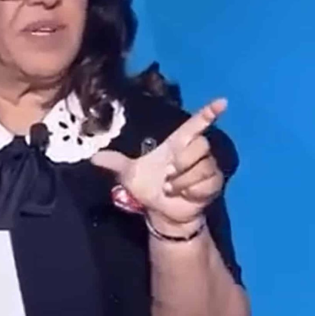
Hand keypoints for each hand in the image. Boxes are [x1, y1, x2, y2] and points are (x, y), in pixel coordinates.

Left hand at [92, 98, 226, 229]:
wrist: (161, 213)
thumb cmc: (148, 188)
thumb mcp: (128, 175)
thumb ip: (114, 162)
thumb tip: (92, 156)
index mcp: (178, 143)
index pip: (197, 123)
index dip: (209, 112)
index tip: (222, 102)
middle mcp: (194, 152)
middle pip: (201, 144)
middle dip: (183, 161)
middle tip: (168, 175)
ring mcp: (207, 168)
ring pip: (202, 165)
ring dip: (183, 180)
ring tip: (172, 188)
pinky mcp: (213, 183)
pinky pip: (207, 181)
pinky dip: (191, 189)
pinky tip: (185, 195)